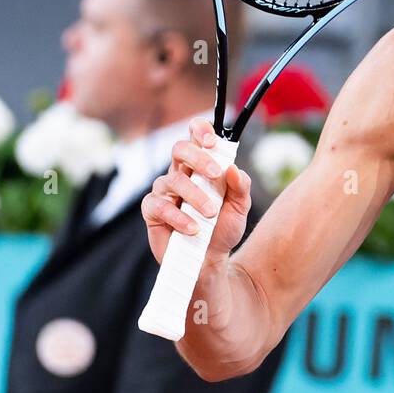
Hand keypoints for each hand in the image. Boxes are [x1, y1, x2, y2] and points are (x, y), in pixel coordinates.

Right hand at [141, 117, 251, 268]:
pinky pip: (159, 206)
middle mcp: (180, 174)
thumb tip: (233, 168)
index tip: (213, 141)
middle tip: (216, 175)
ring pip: (173, 180)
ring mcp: (165, 191)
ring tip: (211, 214)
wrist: (210, 261)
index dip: (200, 130)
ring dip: (195, 196)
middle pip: (179, 149)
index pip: (195, 137)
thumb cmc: (223, 229)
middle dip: (198, 157)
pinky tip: (193, 228)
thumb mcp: (239, 208)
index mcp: (201, 167)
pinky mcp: (152, 211)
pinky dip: (179, 217)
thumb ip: (241, 187)